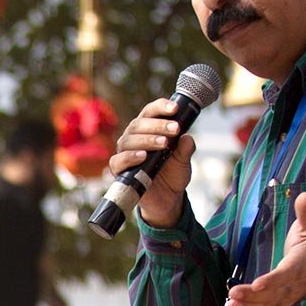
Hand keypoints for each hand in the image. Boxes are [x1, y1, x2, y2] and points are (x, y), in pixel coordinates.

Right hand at [109, 98, 194, 227]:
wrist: (168, 198)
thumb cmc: (172, 174)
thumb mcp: (184, 160)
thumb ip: (185, 149)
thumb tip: (187, 137)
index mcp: (148, 129)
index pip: (150, 111)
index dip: (160, 107)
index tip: (175, 108)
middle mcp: (134, 137)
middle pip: (139, 124)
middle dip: (158, 125)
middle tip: (175, 129)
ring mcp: (125, 152)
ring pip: (129, 139)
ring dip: (147, 139)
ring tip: (164, 143)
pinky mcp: (120, 169)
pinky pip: (118, 160)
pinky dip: (130, 157)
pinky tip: (143, 156)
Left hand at [226, 192, 305, 305]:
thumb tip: (305, 195)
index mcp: (302, 263)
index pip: (287, 273)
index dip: (273, 280)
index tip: (258, 284)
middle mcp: (295, 283)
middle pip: (274, 293)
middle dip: (253, 296)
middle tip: (233, 295)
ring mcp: (289, 295)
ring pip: (269, 304)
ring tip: (231, 304)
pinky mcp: (282, 301)